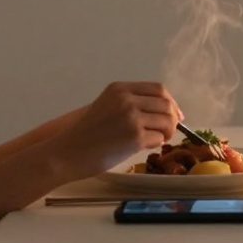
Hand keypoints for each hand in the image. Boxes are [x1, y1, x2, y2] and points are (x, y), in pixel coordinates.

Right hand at [49, 82, 180, 181]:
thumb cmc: (85, 133)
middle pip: (166, 104)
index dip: (170, 102)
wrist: (67, 153)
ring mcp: (131, 117)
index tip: (175, 113)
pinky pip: (158, 138)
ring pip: (167, 121)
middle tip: (169, 130)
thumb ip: (130, 103)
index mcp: (120, 89)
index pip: (158, 89)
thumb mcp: (107, 106)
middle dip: (173, 118)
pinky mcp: (134, 137)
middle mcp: (127, 99)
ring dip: (167, 132)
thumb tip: (163, 110)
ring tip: (158, 139)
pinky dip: (156, 143)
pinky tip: (145, 146)